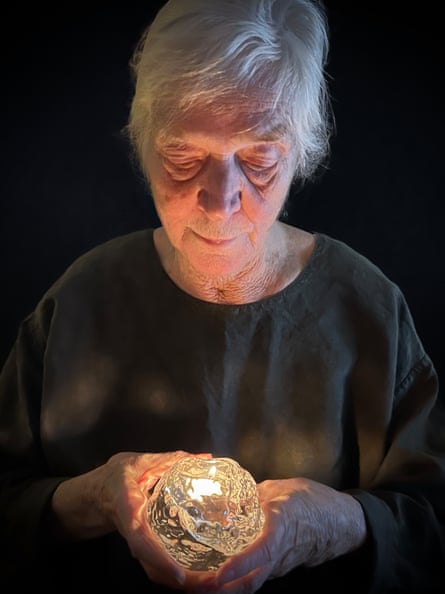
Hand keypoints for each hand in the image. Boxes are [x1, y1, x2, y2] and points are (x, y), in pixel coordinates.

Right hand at [51, 450, 215, 589]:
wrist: (93, 496)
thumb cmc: (114, 477)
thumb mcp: (138, 462)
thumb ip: (170, 460)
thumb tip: (204, 457)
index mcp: (127, 507)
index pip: (139, 535)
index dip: (156, 555)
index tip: (179, 573)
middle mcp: (132, 531)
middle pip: (151, 565)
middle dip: (179, 578)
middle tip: (210, 584)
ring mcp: (137, 544)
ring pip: (155, 571)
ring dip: (183, 581)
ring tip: (211, 584)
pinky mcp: (143, 548)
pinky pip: (158, 566)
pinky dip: (178, 575)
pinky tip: (202, 577)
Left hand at [209, 477, 366, 593]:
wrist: (341, 523)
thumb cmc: (313, 501)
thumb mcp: (282, 489)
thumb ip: (254, 494)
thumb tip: (227, 498)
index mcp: (283, 527)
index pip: (264, 551)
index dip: (242, 564)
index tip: (220, 574)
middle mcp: (280, 553)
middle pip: (252, 580)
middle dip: (222, 588)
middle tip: (193, 586)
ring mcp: (279, 565)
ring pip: (251, 581)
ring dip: (225, 587)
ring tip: (195, 583)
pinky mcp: (278, 568)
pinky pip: (255, 576)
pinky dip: (234, 579)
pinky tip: (214, 573)